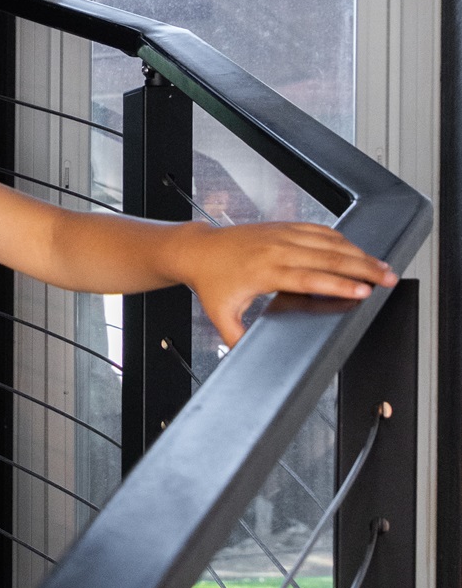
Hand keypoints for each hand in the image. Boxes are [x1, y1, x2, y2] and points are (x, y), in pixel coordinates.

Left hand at [176, 222, 396, 349]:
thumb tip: (246, 361)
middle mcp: (276, 249)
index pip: (309, 278)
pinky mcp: (283, 226)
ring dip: (358, 252)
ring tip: (382, 265)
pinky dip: (341, 239)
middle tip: (388, 278)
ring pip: (328, 241)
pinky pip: (318, 230)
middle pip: (328, 257)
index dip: (339, 284)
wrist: (199, 250)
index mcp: (265, 272)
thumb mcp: (221, 315)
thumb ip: (237, 339)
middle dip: (362, 267)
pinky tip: (357, 249)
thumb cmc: (211, 282)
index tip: (363, 291)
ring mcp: (281, 235)